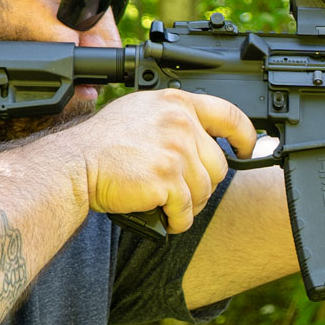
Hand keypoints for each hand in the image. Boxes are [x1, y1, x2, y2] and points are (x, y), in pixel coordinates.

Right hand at [80, 90, 257, 231]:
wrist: (76, 163)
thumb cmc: (103, 143)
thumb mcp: (142, 112)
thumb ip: (174, 119)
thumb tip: (203, 138)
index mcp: (177, 104)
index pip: (229, 115)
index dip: (245, 135)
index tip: (248, 148)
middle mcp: (181, 124)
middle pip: (219, 166)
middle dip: (203, 185)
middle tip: (181, 191)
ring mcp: (175, 151)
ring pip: (205, 191)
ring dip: (189, 205)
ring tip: (168, 205)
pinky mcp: (167, 179)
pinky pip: (186, 210)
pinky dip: (178, 221)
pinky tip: (166, 218)